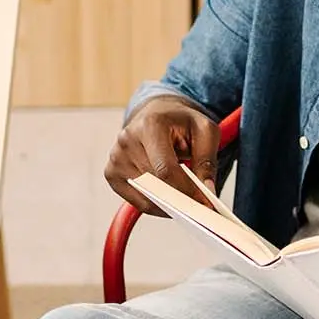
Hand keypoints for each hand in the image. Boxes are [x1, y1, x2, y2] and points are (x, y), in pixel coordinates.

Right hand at [103, 96, 220, 217]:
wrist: (157, 113)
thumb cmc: (181, 122)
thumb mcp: (205, 131)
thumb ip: (207, 160)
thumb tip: (207, 191)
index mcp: (150, 125)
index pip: (165, 169)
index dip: (185, 190)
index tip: (203, 204)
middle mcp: (127, 140)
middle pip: (155, 185)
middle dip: (179, 199)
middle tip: (199, 205)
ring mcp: (116, 157)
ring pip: (145, 197)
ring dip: (167, 202)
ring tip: (184, 195)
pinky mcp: (111, 172)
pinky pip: (136, 201)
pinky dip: (154, 205)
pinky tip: (167, 196)